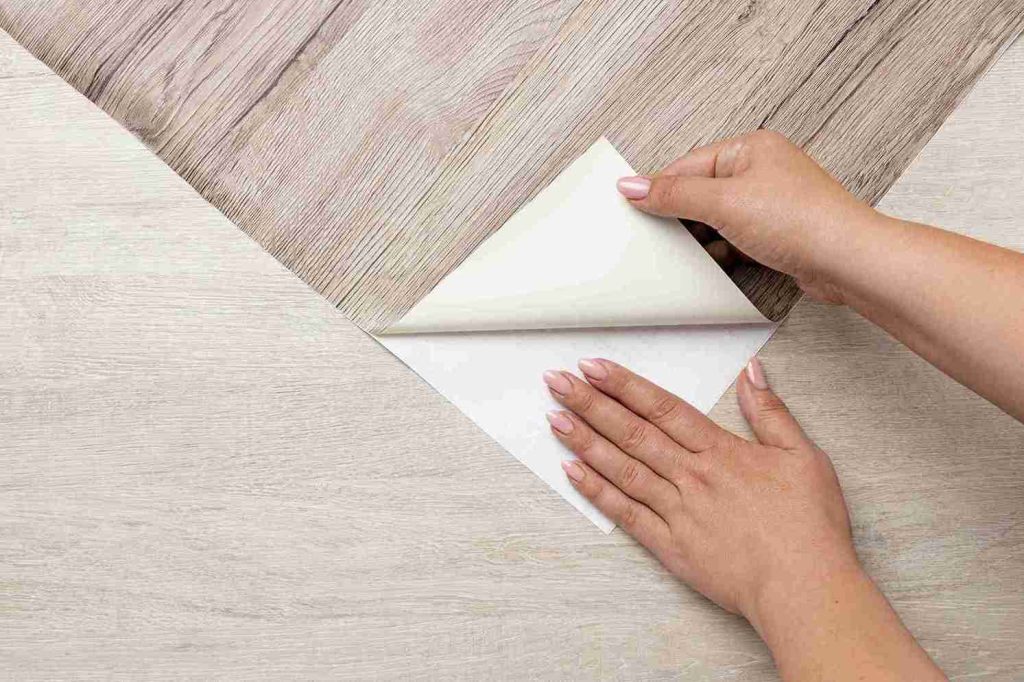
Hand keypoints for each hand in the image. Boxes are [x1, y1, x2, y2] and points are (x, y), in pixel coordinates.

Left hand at [542, 358, 945, 680]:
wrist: (803, 588)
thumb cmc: (808, 526)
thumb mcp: (803, 456)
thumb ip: (771, 413)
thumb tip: (752, 373)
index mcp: (721, 452)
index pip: (663, 408)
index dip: (624, 385)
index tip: (593, 367)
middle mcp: (692, 476)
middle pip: (632, 432)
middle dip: (590, 403)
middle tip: (556, 382)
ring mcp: (677, 511)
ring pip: (622, 468)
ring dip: (585, 441)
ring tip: (554, 417)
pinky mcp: (670, 546)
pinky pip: (626, 514)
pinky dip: (597, 492)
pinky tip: (572, 472)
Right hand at [616, 130, 880, 303]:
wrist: (847, 261)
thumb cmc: (801, 220)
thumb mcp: (724, 203)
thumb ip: (674, 194)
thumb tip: (632, 184)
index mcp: (749, 148)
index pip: (688, 165)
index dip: (658, 188)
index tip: (630, 206)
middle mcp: (761, 170)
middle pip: (701, 191)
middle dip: (680, 215)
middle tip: (653, 234)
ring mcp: (771, 202)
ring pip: (717, 218)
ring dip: (701, 237)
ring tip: (687, 251)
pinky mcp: (777, 233)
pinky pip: (735, 238)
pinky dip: (721, 251)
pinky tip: (715, 262)